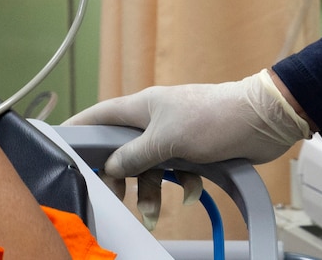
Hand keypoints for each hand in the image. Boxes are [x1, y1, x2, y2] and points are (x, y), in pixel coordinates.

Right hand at [65, 71, 308, 178]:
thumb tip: (112, 167)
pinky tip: (192, 194)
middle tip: (118, 199)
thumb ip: (135, 154)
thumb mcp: (166, 139)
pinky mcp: (196, 150)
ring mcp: (176, 135)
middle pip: (124, 150)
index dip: (80, 128)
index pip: (101, 115)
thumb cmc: (212, 118)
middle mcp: (155, 120)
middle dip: (122, 177)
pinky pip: (178, 171)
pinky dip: (183, 185)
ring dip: (153, 191)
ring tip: (154, 214)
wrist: (260, 120)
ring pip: (152, 167)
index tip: (60, 142)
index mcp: (142, 107)